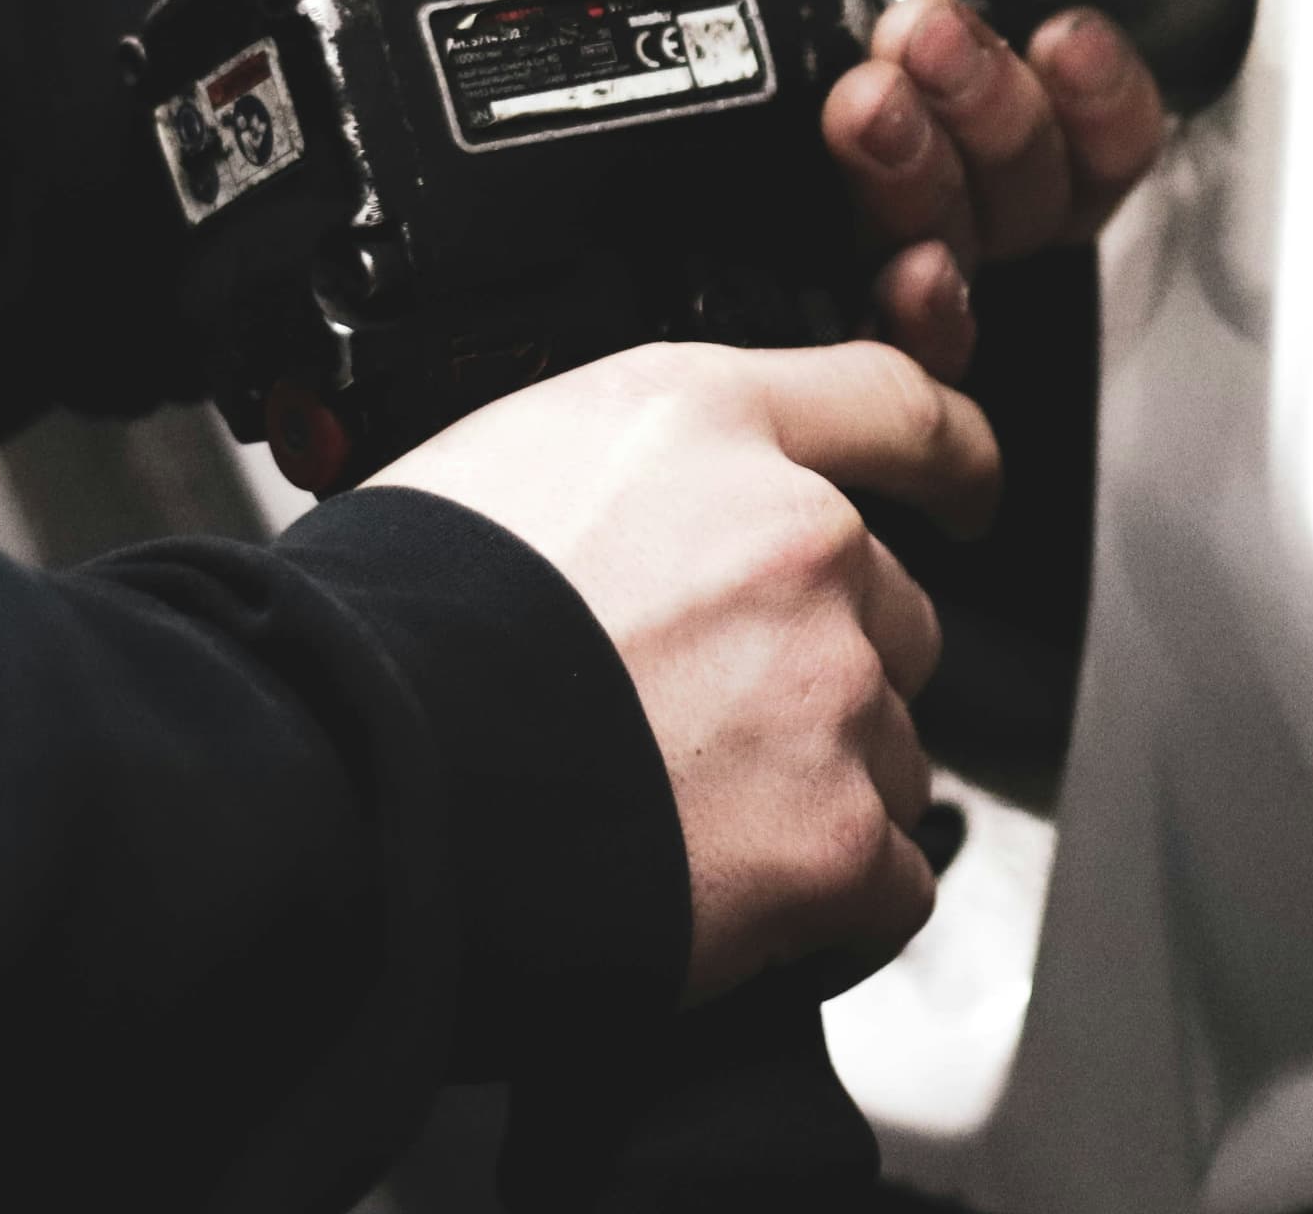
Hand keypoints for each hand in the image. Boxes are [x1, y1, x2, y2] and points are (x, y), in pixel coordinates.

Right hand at [370, 338, 998, 998]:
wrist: (345, 788)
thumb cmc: (378, 635)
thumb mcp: (495, 463)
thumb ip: (627, 477)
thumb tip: (649, 529)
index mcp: (703, 422)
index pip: (894, 402)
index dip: (948, 455)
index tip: (967, 486)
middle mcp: (795, 536)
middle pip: (891, 607)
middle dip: (824, 667)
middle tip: (702, 728)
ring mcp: (827, 688)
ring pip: (895, 746)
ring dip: (824, 788)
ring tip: (685, 822)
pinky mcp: (834, 836)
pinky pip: (892, 880)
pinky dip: (833, 907)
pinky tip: (737, 909)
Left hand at [403, 0, 1172, 374]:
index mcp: (889, 33)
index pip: (1059, 105)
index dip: (1095, 85)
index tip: (1057, 30)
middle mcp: (870, 146)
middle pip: (1036, 187)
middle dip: (1001, 107)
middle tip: (915, 34)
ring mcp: (811, 227)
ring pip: (973, 256)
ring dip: (947, 177)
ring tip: (862, 101)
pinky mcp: (744, 293)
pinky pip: (886, 344)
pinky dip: (921, 303)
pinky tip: (897, 259)